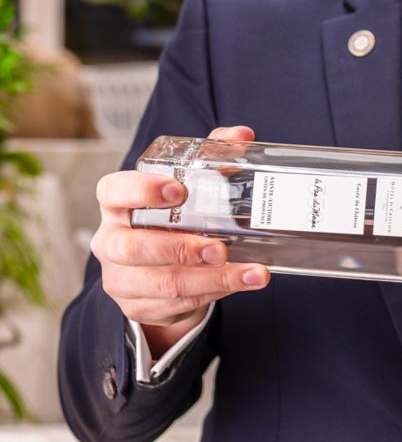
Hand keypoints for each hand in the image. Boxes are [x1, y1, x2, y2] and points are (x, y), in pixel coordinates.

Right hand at [91, 125, 270, 355]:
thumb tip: (242, 135)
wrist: (157, 272)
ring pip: (162, 283)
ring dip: (212, 280)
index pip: (113, 191)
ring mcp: (121, 278)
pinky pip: (177, 305)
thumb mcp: (188, 187)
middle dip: (179, 249)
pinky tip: (242, 283)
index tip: (178, 191)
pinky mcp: (139, 306)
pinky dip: (215, 294)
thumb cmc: (171, 219)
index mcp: (117, 205)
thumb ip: (211, 157)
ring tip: (250, 273)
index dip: (141, 191)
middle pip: (132, 248)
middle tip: (218, 249)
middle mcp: (111, 242)